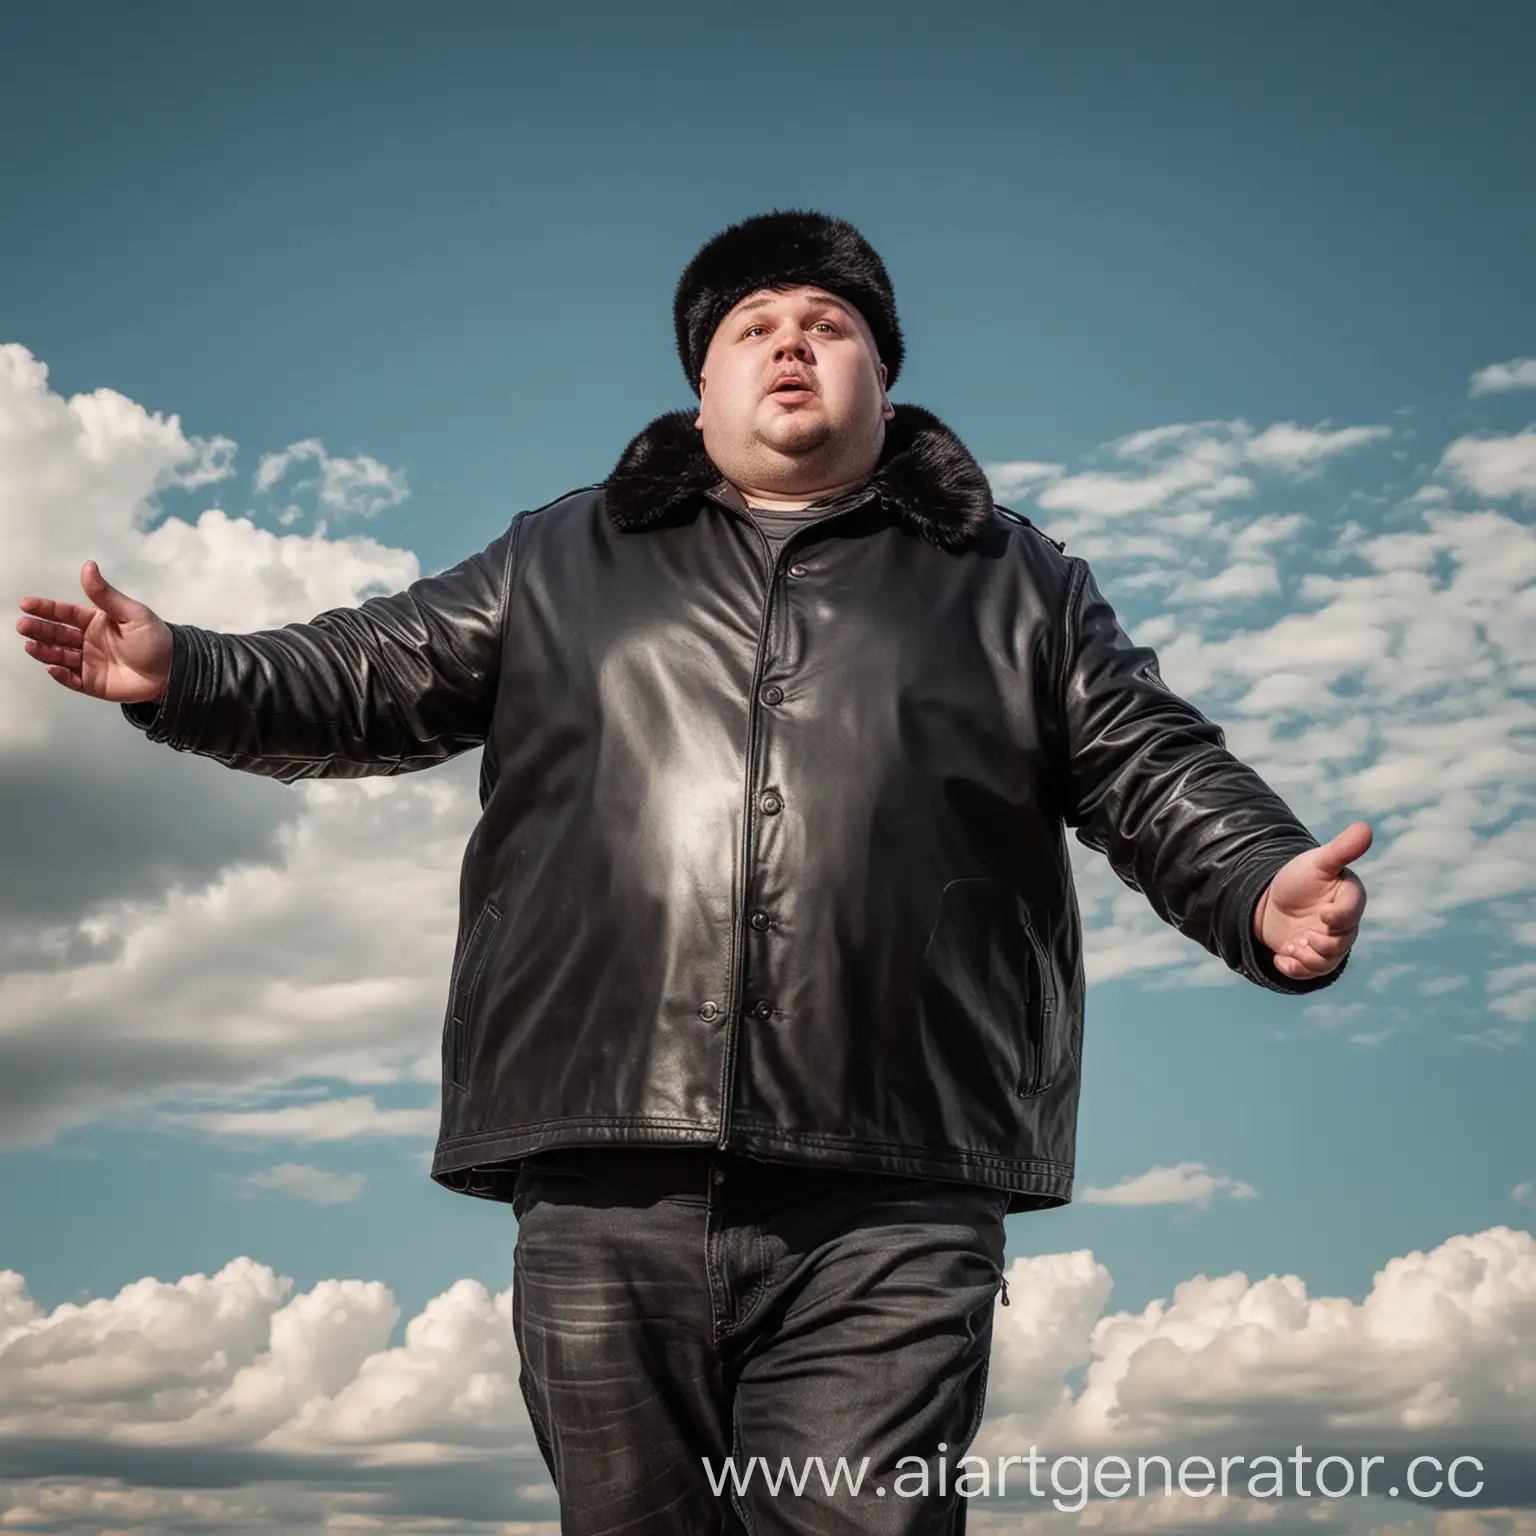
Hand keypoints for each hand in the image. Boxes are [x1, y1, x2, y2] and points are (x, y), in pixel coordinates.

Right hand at [15, 561, 172, 703]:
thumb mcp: (132, 613)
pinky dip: (61, 675)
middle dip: (39, 629)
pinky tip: (53, 667)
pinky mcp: (93, 684)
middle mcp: (89, 641)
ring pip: (60, 656)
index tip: (26, 604)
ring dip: (45, 650)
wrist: (174, 671)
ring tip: (30, 644)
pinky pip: (72, 680)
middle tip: (22, 624)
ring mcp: (90, 663)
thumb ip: (106, 594)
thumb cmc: (156, 640)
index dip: (46, 608)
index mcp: (97, 622)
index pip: (66, 613)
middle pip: (58, 634)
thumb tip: (88, 565)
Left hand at [1254, 822, 1370, 980]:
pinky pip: (1307, 972)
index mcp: (1348, 900)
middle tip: (1302, 937)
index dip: (1340, 917)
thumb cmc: (1302, 877)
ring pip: (1325, 962)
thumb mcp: (1318, 862)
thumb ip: (1342, 850)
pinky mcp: (1309, 957)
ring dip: (1306, 959)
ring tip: (1291, 946)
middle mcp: (1342, 926)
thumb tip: (1366, 828)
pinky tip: (1281, 957)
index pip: (1351, 913)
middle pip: (1340, 944)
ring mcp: (1326, 944)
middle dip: (1320, 944)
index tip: (1324, 915)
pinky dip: (1293, 969)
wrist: (1274, 897)